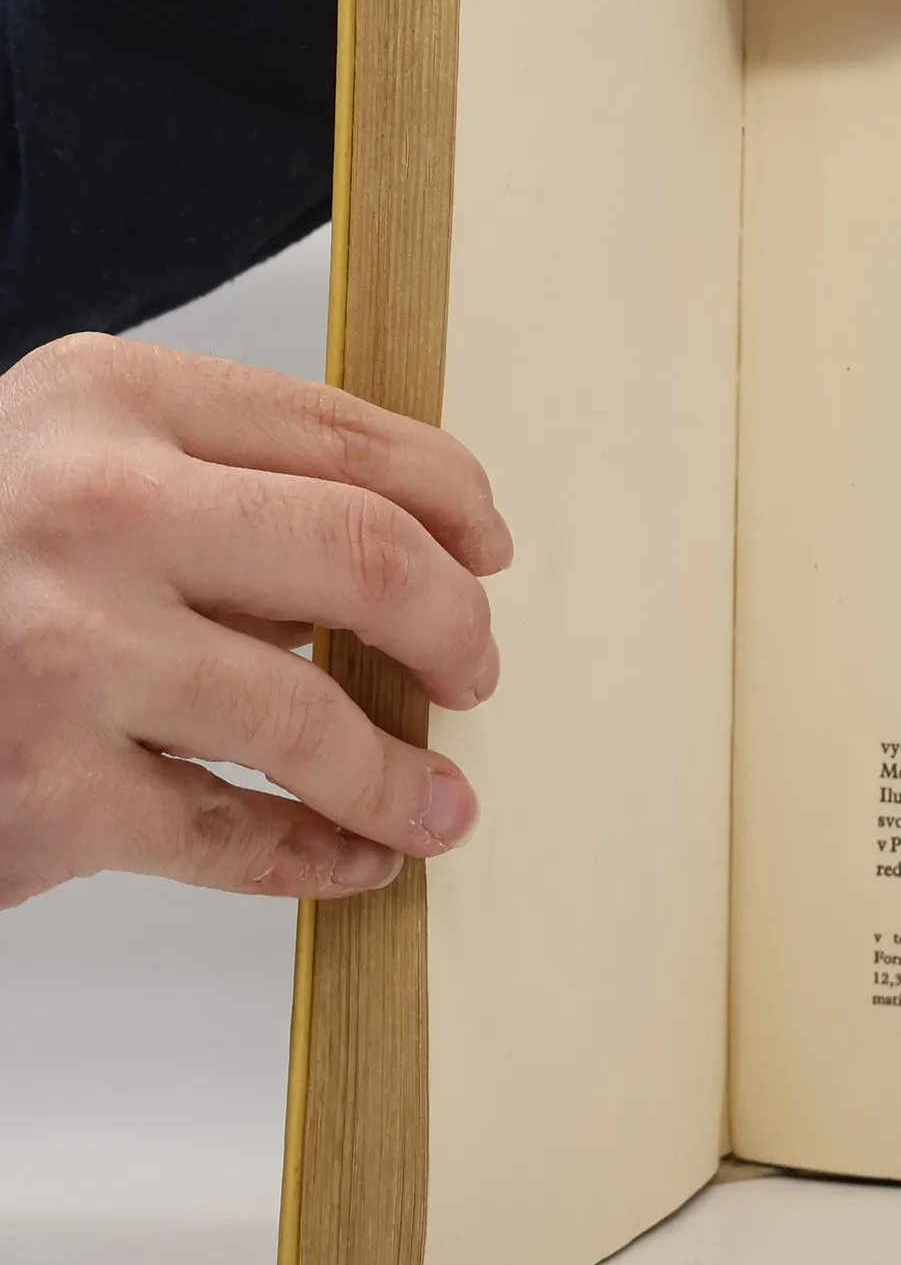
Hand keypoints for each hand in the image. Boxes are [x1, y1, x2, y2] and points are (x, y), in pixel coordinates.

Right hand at [0, 335, 510, 909]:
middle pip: (366, 560)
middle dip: (454, 628)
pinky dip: (316, 856)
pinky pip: (234, 837)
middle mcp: (90, 513)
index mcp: (106, 406)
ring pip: (313, 720)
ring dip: (401, 773)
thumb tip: (412, 554)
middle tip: (474, 672)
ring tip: (441, 803)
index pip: (343, 435)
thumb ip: (211, 488)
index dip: (450, 500)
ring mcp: (66, 656)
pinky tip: (355, 858)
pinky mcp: (49, 796)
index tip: (487, 550)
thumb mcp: (57, 464)